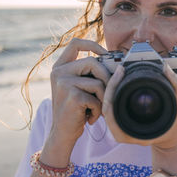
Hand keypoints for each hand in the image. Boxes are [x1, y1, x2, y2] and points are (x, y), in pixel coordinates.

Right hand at [44, 38, 109, 156]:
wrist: (62, 133)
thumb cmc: (75, 109)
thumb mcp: (77, 87)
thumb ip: (88, 73)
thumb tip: (117, 64)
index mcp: (59, 67)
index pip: (75, 43)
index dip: (92, 44)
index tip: (105, 54)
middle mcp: (58, 72)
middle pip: (93, 62)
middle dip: (106, 77)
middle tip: (107, 93)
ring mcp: (64, 83)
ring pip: (98, 81)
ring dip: (102, 98)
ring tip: (96, 109)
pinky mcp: (72, 96)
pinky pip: (97, 97)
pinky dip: (98, 110)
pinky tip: (89, 118)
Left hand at [102, 63, 176, 149]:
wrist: (173, 135)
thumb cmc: (176, 121)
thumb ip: (176, 84)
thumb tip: (164, 67)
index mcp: (134, 132)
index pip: (111, 109)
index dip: (113, 87)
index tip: (121, 70)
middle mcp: (125, 132)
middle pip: (106, 106)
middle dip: (111, 84)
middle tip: (120, 69)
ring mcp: (122, 128)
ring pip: (107, 107)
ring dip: (110, 89)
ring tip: (119, 74)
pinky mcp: (122, 122)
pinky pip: (111, 109)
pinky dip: (112, 95)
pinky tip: (118, 83)